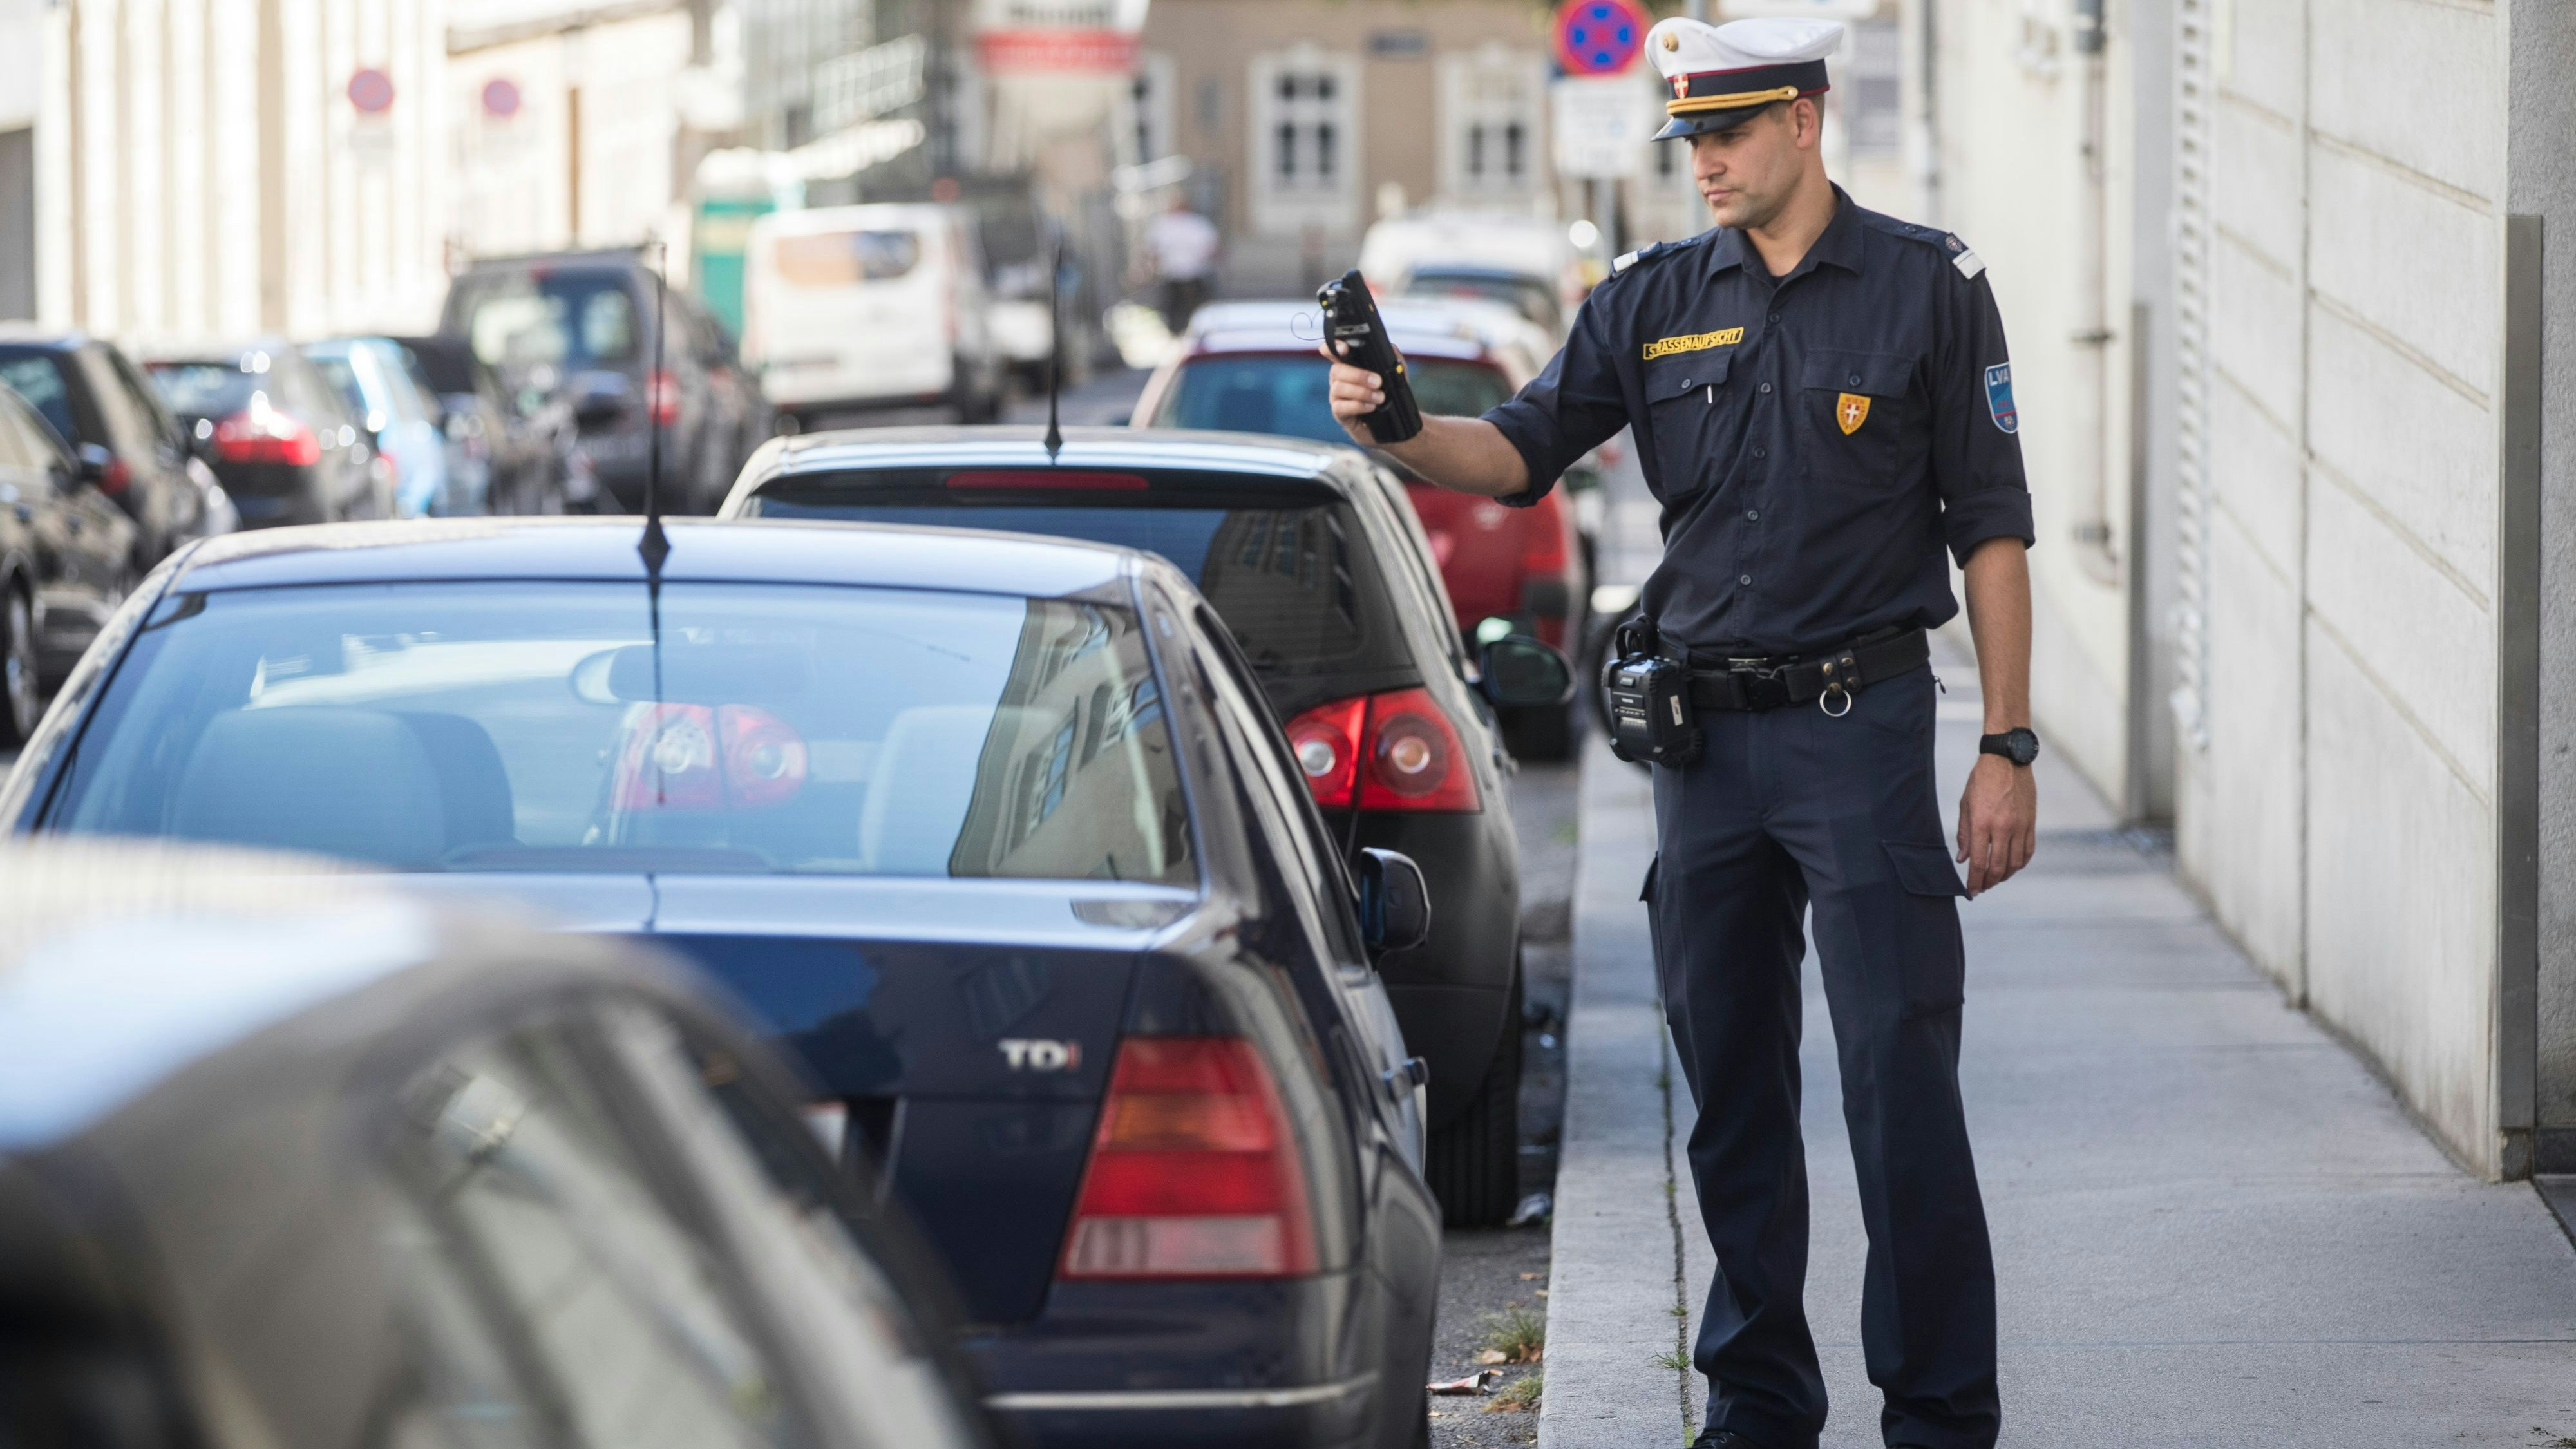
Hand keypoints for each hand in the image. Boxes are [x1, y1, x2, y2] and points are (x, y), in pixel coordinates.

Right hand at [1320, 340, 1393, 446]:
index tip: (1344, 349)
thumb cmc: (1389, 395)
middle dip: (1358, 375)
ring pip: (1339, 387)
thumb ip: (1392, 358)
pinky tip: (1371, 407)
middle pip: (1336, 369)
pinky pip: (1341, 406)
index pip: (1333, 351)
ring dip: (1362, 392)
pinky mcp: (1339, 413)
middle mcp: (1339, 379)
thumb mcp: (1395, 374)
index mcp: (1349, 365)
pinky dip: (1358, 405)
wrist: (1393, 422)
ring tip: (1380, 397)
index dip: (1334, 347)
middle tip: (1378, 382)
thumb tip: (1389, 348)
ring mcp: (1336, 396)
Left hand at [1955, 754, 2035, 895]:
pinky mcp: (2032, 822)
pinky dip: (2020, 863)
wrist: (2007, 760)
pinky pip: (2028, 850)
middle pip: (1998, 867)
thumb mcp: (1965, 805)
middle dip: (1988, 882)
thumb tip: (1962, 859)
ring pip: (2016, 863)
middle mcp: (2002, 828)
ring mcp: (2020, 826)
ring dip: (2005, 875)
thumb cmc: (1981, 780)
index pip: (1978, 862)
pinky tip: (2013, 866)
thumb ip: (1964, 834)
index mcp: (1982, 823)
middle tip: (1982, 887)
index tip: (1971, 892)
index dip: (1974, 881)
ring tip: (1996, 878)